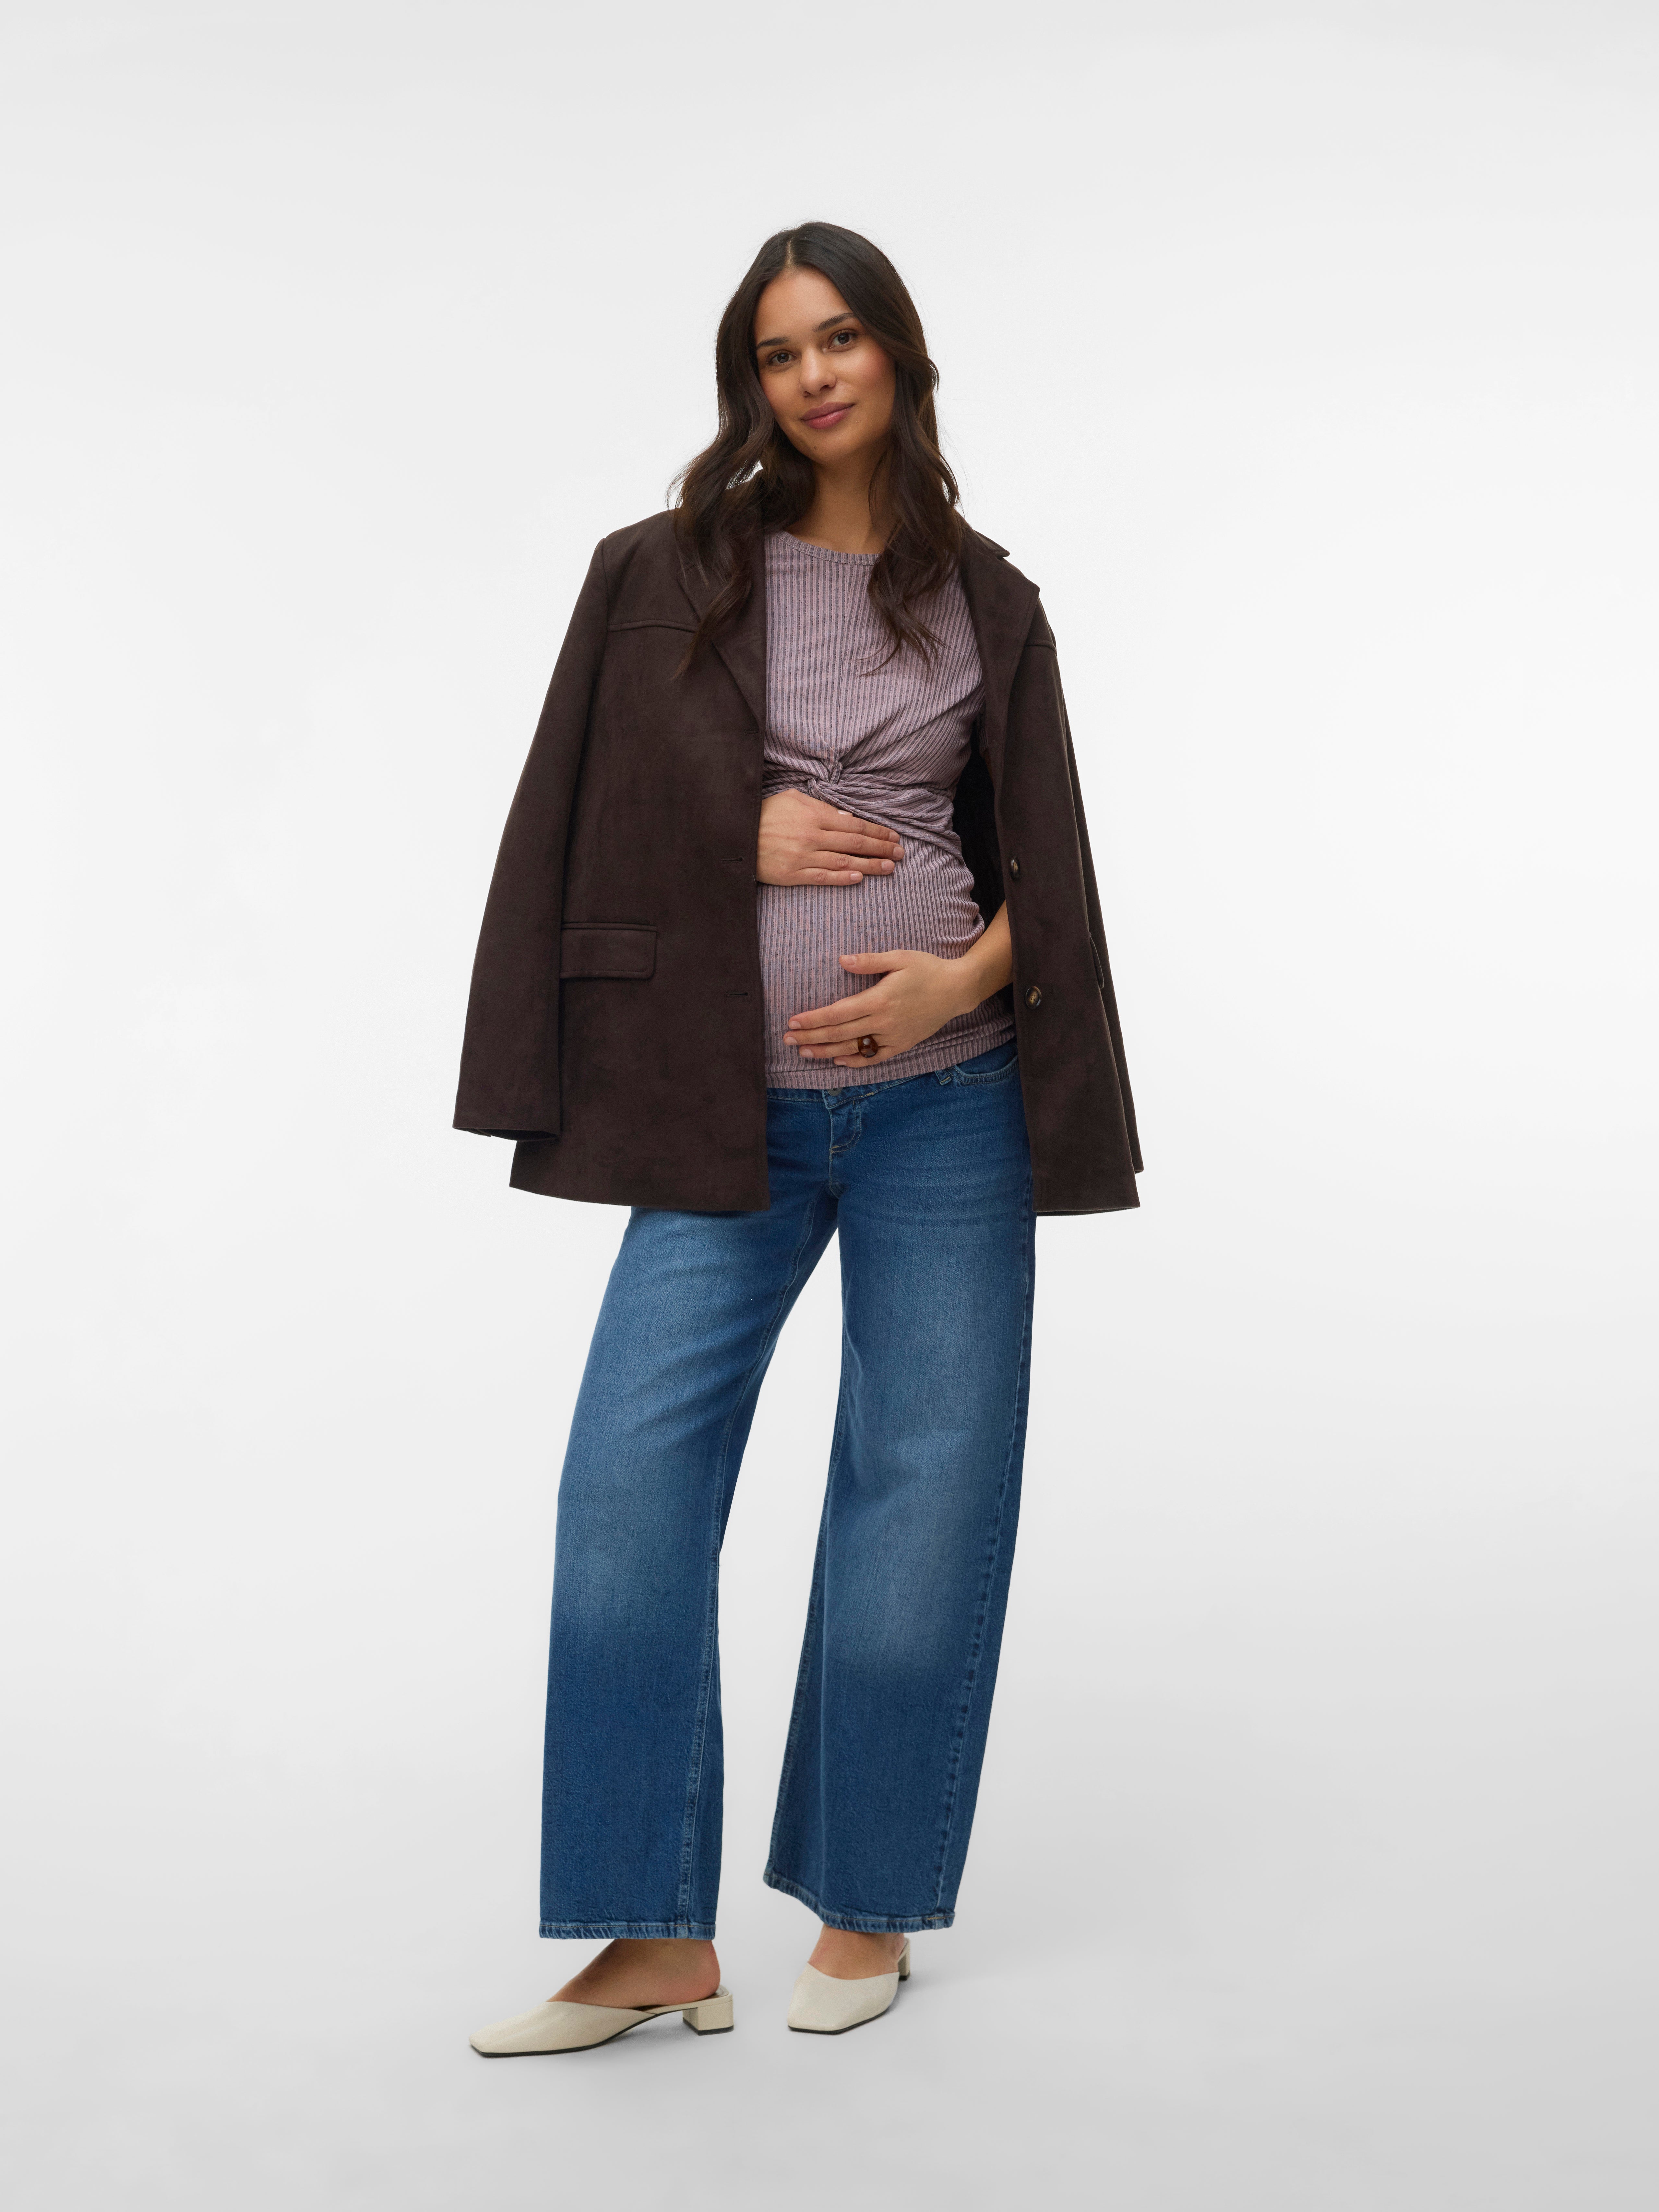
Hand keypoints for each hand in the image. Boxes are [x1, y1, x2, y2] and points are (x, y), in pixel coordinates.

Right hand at [757, 788, 902, 885]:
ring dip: (869, 866)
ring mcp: (803, 856)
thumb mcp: (792, 800)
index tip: (893, 836)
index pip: (854, 825)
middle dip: (881, 848)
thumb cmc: (765, 814)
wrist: (735, 835)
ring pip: (844, 862)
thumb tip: (846, 817)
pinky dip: (843, 879)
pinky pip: (823, 877)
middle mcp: (812, 836)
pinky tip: (859, 879)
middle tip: (900, 853)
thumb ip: (821, 807)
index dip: (877, 832)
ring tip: (889, 868)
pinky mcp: (793, 874)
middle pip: (855, 843)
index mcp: (814, 816)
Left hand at [784, 949, 976, 1066]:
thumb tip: (840, 960)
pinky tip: (839, 1061)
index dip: (813, 1019)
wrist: (957, 989)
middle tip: (788, 1039)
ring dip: (826, 1052)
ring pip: (854, 1048)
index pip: (837, 1014)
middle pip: (839, 1034)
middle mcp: (884, 1022)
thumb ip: (868, 961)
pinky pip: (875, 1057)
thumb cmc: (927, 968)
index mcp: (879, 999)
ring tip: (804, 1052)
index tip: (793, 1021)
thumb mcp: (899, 957)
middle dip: (811, 1037)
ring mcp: (893, 1037)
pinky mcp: (902, 1045)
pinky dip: (856, 1061)